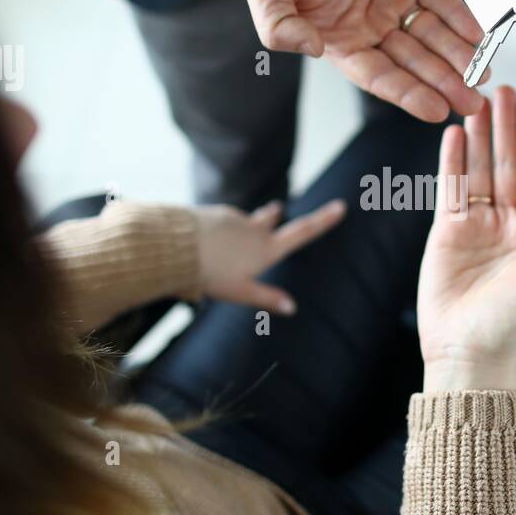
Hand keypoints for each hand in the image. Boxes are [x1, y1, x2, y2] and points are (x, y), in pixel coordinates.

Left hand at [188, 198, 345, 314]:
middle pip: (270, 218)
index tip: (340, 206)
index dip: (323, 220)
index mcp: (266, 248)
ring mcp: (233, 218)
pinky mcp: (213, 213)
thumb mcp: (241, 292)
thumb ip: (267, 298)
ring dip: (240, 228)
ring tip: (227, 244)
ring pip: (242, 221)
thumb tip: (293, 307)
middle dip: (274, 215)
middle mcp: (254, 228)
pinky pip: (221, 221)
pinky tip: (205, 242)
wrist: (175, 248)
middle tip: (277, 210)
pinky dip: (219, 230)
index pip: (302, 232)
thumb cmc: (210, 274)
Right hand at [245, 0, 485, 122]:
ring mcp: (394, 3)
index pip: (378, 75)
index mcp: (340, 41)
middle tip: (472, 104)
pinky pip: (441, 0)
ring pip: (432, 36)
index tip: (435, 109)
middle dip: (443, 83)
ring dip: (458, 57)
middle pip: (413, 63)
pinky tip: (477, 34)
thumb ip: (278, 24)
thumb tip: (310, 48)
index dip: (407, 93)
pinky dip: (459, 16)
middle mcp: (370, 29)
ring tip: (482, 76)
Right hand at [417, 86, 515, 391]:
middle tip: (502, 89)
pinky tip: (454, 134)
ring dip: (479, 137)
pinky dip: (452, 160)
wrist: (469, 352)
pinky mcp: (447, 232)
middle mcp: (508, 224)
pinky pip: (450, 188)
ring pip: (479, 170)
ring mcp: (476, 226)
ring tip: (476, 102)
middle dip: (506, 127)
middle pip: (507, 164)